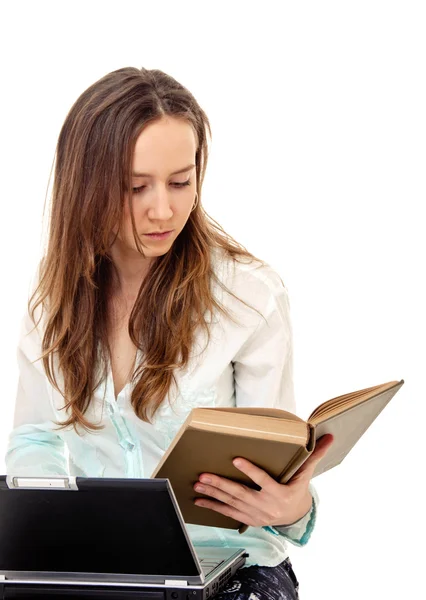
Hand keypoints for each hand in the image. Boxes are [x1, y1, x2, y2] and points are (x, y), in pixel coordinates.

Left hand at [193, 434, 333, 527]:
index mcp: (280, 494)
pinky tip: (199, 500)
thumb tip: (329, 436)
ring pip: (231, 502)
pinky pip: (227, 513)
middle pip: (241, 494)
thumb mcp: (306, 474)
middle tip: (204, 475)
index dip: (250, 471)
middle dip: (221, 484)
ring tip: (198, 484)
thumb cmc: (298, 490)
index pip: (263, 481)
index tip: (236, 460)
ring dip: (213, 493)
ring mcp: (255, 514)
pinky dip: (213, 506)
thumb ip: (315, 455)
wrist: (295, 517)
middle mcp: (266, 506)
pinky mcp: (247, 519)